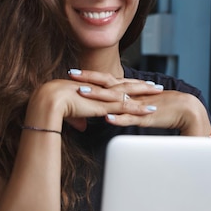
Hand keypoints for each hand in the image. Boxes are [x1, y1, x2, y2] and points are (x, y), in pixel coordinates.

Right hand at [27, 71, 159, 131]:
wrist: (50, 101)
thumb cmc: (55, 106)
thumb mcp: (70, 114)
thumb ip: (78, 119)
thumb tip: (81, 127)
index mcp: (93, 88)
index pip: (113, 84)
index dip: (125, 84)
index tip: (136, 84)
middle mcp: (101, 90)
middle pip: (126, 85)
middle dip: (141, 85)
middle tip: (155, 85)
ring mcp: (105, 97)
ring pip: (130, 93)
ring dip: (146, 94)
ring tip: (159, 93)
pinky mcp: (106, 106)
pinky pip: (127, 107)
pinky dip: (140, 109)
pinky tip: (151, 110)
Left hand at [68, 69, 210, 135]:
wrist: (187, 109)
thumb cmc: (161, 107)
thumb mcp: (139, 103)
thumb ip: (125, 103)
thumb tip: (109, 105)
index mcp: (129, 89)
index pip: (106, 79)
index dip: (90, 75)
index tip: (72, 72)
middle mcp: (131, 93)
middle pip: (107, 84)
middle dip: (89, 79)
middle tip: (71, 74)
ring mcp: (137, 104)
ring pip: (115, 99)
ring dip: (99, 95)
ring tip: (82, 92)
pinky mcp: (145, 117)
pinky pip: (130, 118)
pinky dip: (118, 118)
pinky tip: (107, 119)